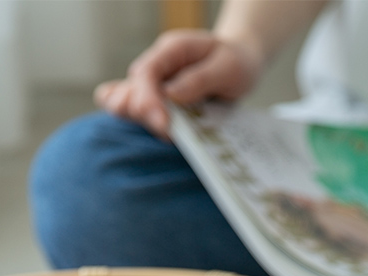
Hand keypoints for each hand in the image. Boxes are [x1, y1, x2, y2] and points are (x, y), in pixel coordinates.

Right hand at [94, 30, 262, 138]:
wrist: (240, 64)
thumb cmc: (236, 62)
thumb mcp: (228, 67)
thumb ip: (200, 79)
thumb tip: (171, 95)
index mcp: (172, 50)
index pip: (146, 73)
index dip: (149, 100)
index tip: (164, 124)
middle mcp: (158, 67)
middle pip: (131, 92)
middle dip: (145, 115)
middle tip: (169, 133)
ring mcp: (155, 86)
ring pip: (127, 104)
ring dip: (139, 122)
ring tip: (165, 133)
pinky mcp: (159, 104)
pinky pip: (138, 114)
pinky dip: (140, 124)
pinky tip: (153, 132)